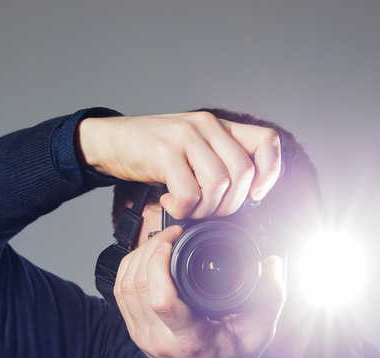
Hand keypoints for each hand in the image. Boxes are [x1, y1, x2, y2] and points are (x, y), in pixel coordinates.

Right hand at [77, 112, 281, 218]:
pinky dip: (182, 208)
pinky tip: (169, 202)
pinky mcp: (165, 152)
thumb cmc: (150, 152)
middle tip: (205, 210)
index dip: (270, 173)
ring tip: (185, 207)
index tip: (255, 194)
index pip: (266, 141)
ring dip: (203, 208)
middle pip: (243, 173)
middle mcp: (207, 126)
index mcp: (219, 126)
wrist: (109, 140)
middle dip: (228, 205)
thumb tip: (242, 198)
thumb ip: (216, 162)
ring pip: (219, 184)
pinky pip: (189, 192)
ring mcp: (187, 137)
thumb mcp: (190, 150)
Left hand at [113, 225, 286, 357]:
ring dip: (137, 257)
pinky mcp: (134, 331)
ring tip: (158, 242)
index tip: (174, 241)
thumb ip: (272, 296)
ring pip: (124, 286)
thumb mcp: (260, 331)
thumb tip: (273, 263)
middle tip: (170, 234)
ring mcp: (142, 336)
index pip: (161, 299)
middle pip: (137, 285)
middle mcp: (159, 338)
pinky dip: (128, 269)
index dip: (159, 264)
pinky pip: (120, 294)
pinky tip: (144, 258)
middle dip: (149, 250)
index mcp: (189, 338)